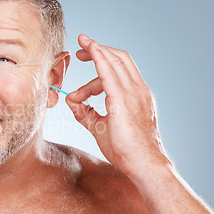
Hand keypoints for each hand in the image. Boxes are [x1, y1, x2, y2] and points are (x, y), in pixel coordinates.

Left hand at [65, 34, 168, 175]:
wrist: (142, 164)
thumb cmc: (126, 149)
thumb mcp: (100, 127)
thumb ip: (86, 113)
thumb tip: (71, 102)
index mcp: (135, 95)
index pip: (121, 68)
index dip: (104, 57)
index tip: (86, 54)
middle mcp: (137, 90)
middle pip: (119, 59)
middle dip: (98, 50)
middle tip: (79, 49)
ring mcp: (133, 94)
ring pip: (114, 62)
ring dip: (95, 53)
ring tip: (79, 52)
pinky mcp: (123, 100)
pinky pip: (109, 73)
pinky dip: (99, 58)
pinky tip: (90, 48)